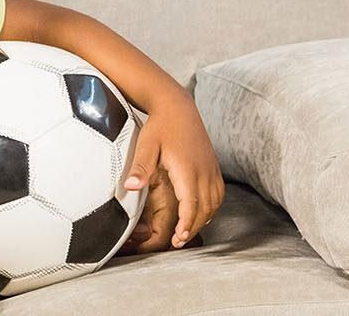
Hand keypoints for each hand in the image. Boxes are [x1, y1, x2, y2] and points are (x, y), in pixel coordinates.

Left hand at [122, 98, 223, 247]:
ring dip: (203, 219)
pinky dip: (211, 207)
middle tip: (178, 242)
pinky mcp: (213, 166)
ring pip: (214, 203)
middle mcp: (204, 171)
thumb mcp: (146, 146)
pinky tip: (200, 212)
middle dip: (192, 228)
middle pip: (204, 209)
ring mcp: (211, 169)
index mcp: (187, 169)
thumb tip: (130, 187)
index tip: (177, 239)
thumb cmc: (160, 126)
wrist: (178, 107)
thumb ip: (140, 168)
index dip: (186, 225)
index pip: (191, 205)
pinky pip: (218, 194)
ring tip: (187, 231)